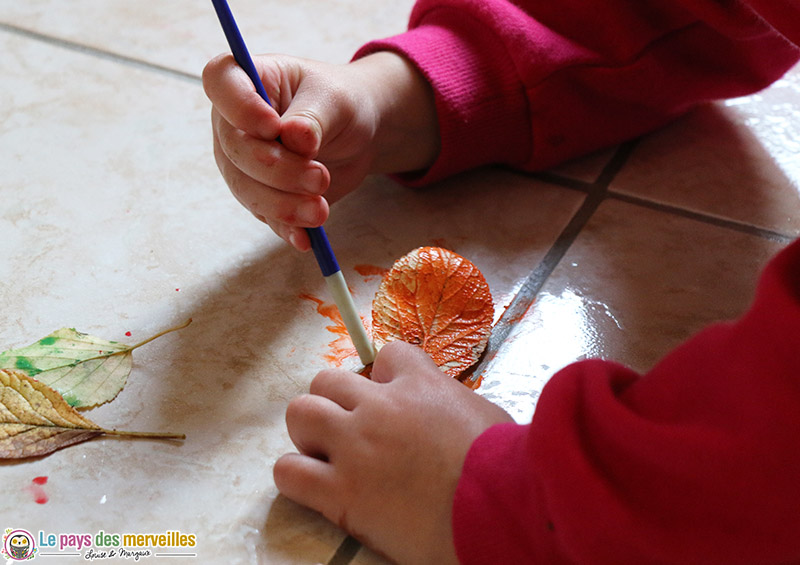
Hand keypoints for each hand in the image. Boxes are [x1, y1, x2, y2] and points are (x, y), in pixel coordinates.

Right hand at [202, 52, 438, 250]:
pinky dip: (286, 228)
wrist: (356, 135)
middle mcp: (233, 122)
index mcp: (246, 79)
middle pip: (236, 149)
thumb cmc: (339, 103)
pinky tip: (305, 239)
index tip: (273, 127)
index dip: (239, 107)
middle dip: (278, 170)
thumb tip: (294, 138)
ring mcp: (241, 162)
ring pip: (247, 189)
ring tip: (321, 210)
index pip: (220, 83)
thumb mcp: (335, 100)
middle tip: (320, 177)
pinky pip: (266, 216)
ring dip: (284, 205)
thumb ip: (313, 117)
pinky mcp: (260, 195)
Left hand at [274, 341, 512, 563]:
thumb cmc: (505, 466)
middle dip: (335, 402)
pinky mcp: (340, 492)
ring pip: (300, 413)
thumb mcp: (485, 414)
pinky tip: (316, 488)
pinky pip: (289, 471)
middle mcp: (379, 406)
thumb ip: (452, 403)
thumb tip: (446, 416)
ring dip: (310, 432)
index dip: (384, 378)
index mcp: (420, 383)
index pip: (386, 354)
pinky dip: (296, 476)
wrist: (499, 511)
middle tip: (351, 431)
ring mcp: (355, 446)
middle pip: (326, 379)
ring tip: (328, 455)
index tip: (391, 400)